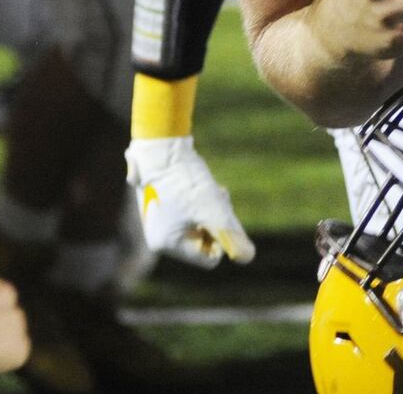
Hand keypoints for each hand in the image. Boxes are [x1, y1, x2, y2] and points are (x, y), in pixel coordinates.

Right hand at [125, 136, 255, 268]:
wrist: (160, 144)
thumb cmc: (185, 180)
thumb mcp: (214, 210)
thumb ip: (232, 235)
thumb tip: (247, 257)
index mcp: (165, 245)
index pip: (208, 258)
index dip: (222, 237)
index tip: (220, 213)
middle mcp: (156, 236)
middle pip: (203, 241)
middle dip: (215, 220)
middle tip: (218, 196)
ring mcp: (155, 218)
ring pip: (197, 224)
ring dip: (209, 208)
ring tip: (209, 187)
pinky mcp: (158, 202)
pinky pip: (186, 212)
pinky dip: (197, 200)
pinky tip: (197, 183)